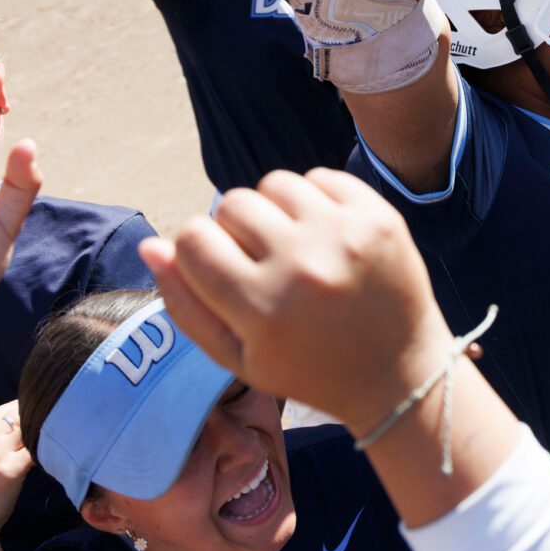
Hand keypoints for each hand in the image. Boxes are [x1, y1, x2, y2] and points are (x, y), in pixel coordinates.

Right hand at [142, 169, 454, 432]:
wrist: (398, 373)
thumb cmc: (308, 370)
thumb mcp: (237, 357)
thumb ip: (185, 304)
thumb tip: (151, 244)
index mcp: (261, 307)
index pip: (193, 238)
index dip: (197, 250)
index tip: (220, 269)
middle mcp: (302, 265)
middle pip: (232, 204)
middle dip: (236, 230)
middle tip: (263, 264)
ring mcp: (345, 236)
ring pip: (275, 184)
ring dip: (275, 211)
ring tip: (293, 246)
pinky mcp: (379, 217)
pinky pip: (321, 177)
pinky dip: (314, 200)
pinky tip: (324, 234)